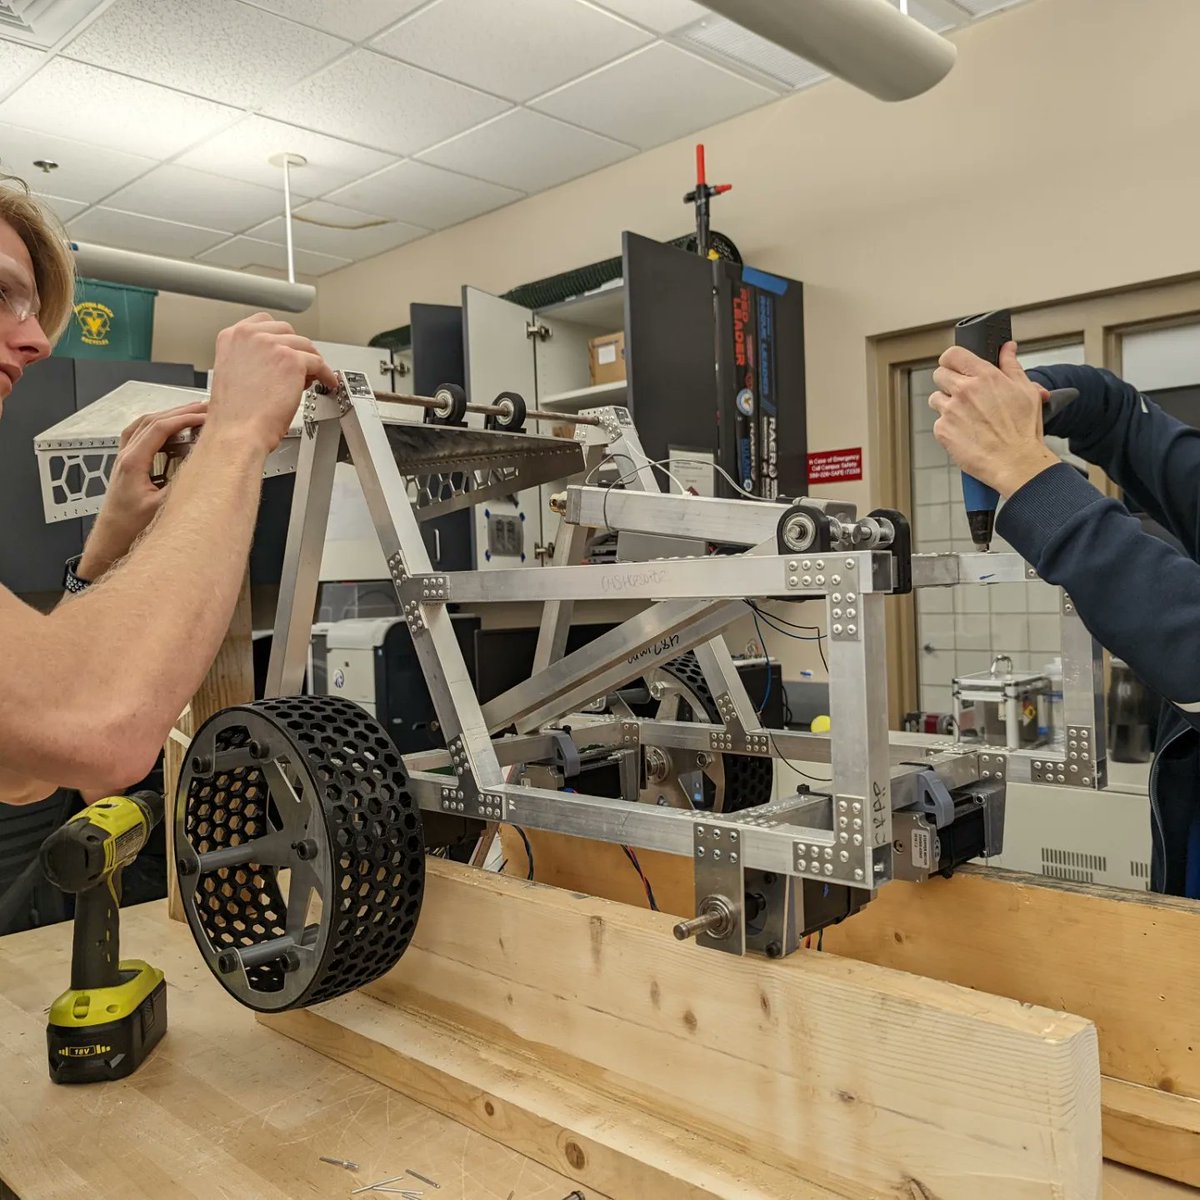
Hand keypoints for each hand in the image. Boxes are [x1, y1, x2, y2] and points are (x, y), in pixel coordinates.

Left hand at [77, 401, 207, 579]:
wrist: (110, 542)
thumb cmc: (129, 528)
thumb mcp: (162, 509)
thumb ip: (182, 485)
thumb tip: (204, 468)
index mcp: (132, 462)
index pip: (160, 428)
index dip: (185, 418)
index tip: (207, 416)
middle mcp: (126, 456)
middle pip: (152, 421)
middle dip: (181, 411)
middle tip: (207, 407)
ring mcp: (125, 459)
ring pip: (146, 425)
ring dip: (170, 416)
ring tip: (193, 414)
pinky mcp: (129, 466)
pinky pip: (142, 436)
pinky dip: (160, 428)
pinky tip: (173, 432)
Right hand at [206, 313, 336, 454]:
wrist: (238, 430)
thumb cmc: (235, 413)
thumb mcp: (233, 372)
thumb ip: (251, 358)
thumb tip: (276, 360)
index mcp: (232, 336)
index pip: (264, 322)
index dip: (280, 337)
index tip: (287, 347)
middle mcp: (251, 336)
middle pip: (287, 331)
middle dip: (296, 349)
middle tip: (300, 367)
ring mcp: (273, 346)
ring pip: (304, 346)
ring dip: (310, 362)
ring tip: (310, 378)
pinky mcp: (293, 360)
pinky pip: (318, 363)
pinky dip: (325, 374)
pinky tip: (326, 382)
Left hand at [929, 341, 1059, 496]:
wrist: (1015, 462)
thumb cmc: (1023, 430)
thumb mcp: (1025, 390)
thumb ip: (1011, 365)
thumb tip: (1007, 348)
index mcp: (984, 377)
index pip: (952, 354)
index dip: (952, 359)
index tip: (956, 366)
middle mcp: (964, 391)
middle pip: (939, 374)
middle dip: (948, 381)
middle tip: (962, 392)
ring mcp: (950, 411)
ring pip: (935, 399)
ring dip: (946, 404)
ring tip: (966, 416)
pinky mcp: (942, 431)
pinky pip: (938, 422)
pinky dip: (948, 426)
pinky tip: (966, 432)